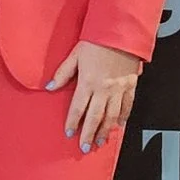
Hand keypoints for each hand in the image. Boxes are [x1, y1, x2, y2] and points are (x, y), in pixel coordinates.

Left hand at [47, 39, 140, 153]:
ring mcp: (119, 89)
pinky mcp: (130, 85)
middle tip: (85, 147)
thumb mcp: (75, 55)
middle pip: (95, 117)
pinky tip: (120, 125)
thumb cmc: (97, 41)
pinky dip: (124, 117)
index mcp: (88, 82)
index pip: (78, 108)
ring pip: (112, 116)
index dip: (73, 122)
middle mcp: (104, 89)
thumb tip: (49, 87)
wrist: (121, 32)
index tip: (69, 133)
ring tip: (101, 142)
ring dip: (106, 131)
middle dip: (89, 134)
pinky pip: (127, 105)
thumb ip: (62, 73)